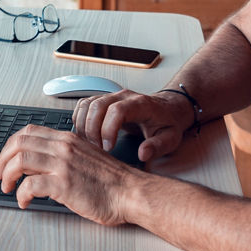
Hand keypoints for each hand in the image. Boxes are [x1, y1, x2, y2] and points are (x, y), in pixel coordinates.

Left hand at [0, 124, 144, 224]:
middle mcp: (63, 147)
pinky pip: (30, 186)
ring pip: (20, 161)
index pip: (28, 131)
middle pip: (19, 143)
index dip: (10, 145)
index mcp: (68, 138)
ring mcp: (63, 164)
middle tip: (1, 174)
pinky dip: (21, 195)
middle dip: (2, 159)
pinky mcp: (64, 184)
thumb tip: (43, 164)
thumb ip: (66, 155)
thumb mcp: (86, 156)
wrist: (130, 192)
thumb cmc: (112, 181)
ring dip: (7, 176)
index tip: (6, 159)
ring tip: (8, 188)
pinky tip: (24, 202)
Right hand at [72, 89, 193, 161]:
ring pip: (87, 104)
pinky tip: (85, 135)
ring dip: (83, 125)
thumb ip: (158, 146)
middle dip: (92, 130)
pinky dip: (79, 119)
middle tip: (97, 149)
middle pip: (98, 105)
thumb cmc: (167, 123)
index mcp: (141, 104)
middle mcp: (124, 96)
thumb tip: (143, 154)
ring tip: (90, 144)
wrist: (167, 109)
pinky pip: (84, 105)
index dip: (108, 129)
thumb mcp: (170, 138)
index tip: (108, 148)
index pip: (118, 110)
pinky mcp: (104, 100)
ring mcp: (112, 96)